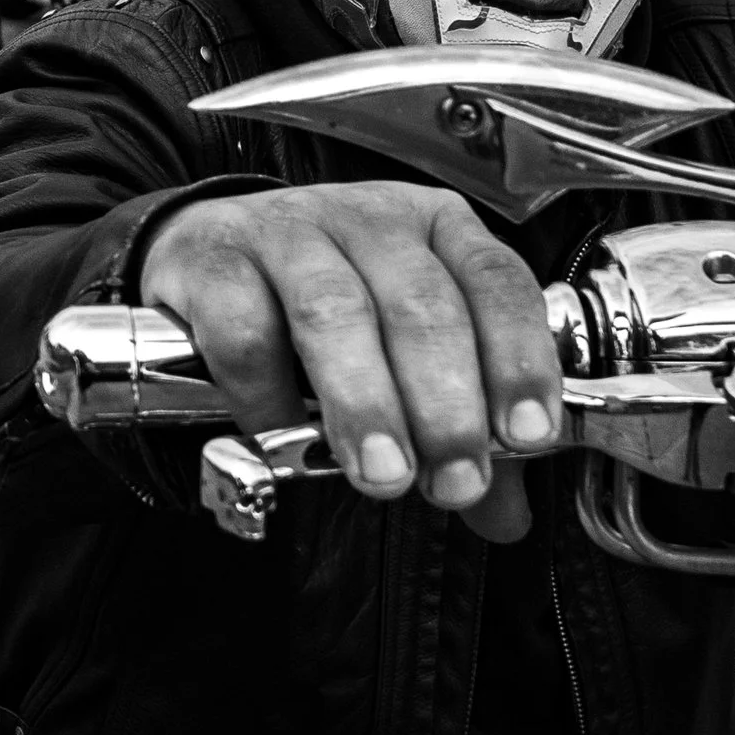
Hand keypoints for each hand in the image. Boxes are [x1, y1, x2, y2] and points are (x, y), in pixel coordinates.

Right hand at [139, 181, 561, 539]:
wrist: (207, 252)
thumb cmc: (323, 308)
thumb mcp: (404, 355)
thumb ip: (460, 429)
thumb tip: (503, 514)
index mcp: (437, 231)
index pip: (496, 282)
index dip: (518, 358)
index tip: (528, 433)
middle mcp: (370, 220)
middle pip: (420, 304)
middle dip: (445, 403)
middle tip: (454, 479)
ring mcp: (288, 232)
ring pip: (335, 312)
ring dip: (366, 404)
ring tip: (385, 475)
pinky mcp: (214, 261)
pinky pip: (244, 332)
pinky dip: (268, 397)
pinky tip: (281, 440)